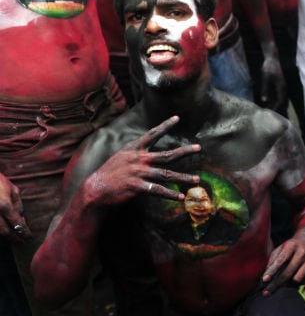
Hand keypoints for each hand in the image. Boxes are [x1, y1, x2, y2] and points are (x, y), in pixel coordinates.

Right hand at [0, 173, 29, 239]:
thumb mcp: (12, 190)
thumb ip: (18, 205)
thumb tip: (22, 220)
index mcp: (4, 206)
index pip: (17, 224)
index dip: (24, 233)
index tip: (29, 237)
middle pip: (5, 232)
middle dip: (14, 238)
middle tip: (21, 242)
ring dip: (4, 237)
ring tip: (12, 239)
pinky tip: (3, 231)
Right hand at [82, 116, 201, 206]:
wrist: (94, 190)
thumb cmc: (109, 174)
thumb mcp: (121, 157)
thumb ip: (136, 153)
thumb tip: (149, 151)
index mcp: (133, 149)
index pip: (152, 134)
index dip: (165, 125)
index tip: (177, 118)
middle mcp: (138, 159)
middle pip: (167, 155)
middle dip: (184, 151)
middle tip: (199, 148)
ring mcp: (138, 173)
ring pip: (166, 175)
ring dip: (183, 178)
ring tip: (197, 180)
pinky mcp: (136, 187)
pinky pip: (158, 191)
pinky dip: (170, 195)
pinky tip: (181, 197)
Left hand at [257, 55, 287, 111]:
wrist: (272, 58)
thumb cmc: (268, 68)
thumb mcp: (265, 78)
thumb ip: (265, 89)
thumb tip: (264, 100)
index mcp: (281, 87)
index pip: (280, 101)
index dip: (276, 107)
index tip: (271, 113)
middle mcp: (283, 88)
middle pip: (282, 101)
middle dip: (277, 108)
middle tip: (270, 114)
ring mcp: (281, 86)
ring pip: (281, 98)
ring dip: (276, 104)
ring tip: (269, 110)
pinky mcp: (278, 84)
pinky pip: (278, 94)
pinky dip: (274, 99)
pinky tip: (268, 102)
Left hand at [261, 237, 304, 295]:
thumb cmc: (291, 247)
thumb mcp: (280, 249)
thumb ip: (273, 261)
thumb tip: (266, 278)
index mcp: (292, 246)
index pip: (281, 261)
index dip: (272, 271)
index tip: (265, 280)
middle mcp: (303, 252)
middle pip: (288, 273)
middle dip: (276, 284)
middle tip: (266, 293)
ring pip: (297, 279)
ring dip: (288, 284)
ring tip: (283, 282)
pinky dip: (297, 283)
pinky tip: (293, 279)